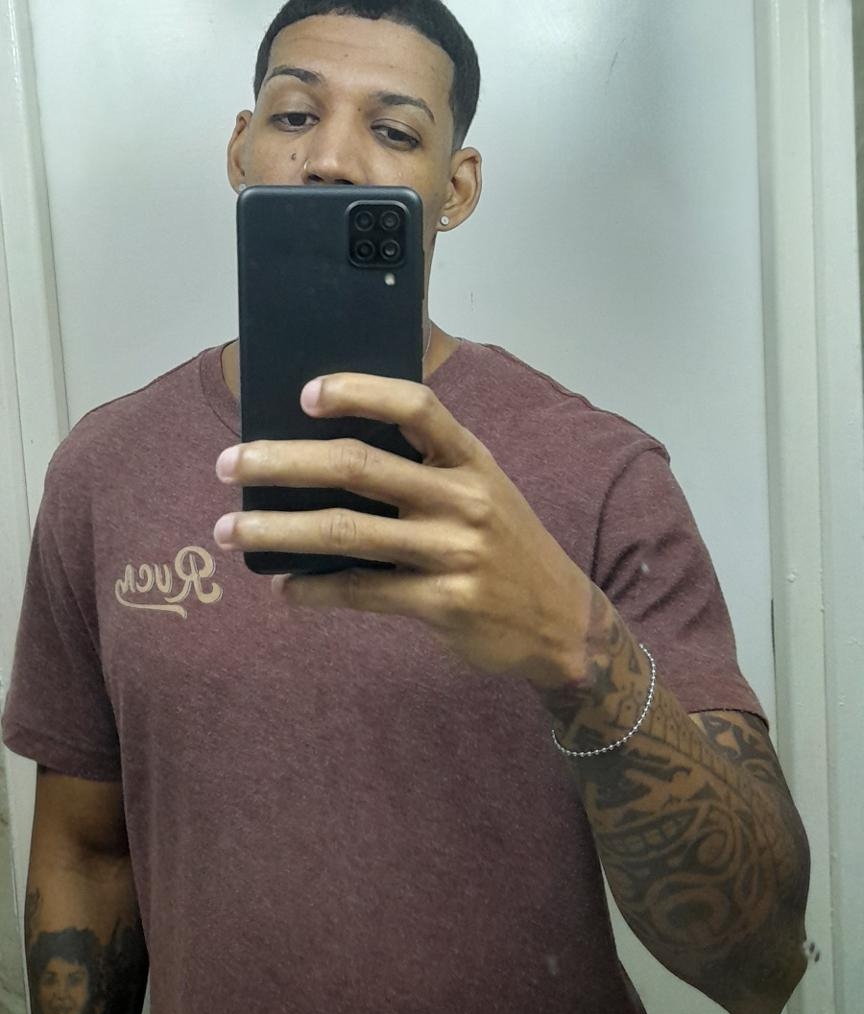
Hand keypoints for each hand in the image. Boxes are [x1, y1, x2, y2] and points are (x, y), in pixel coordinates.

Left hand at [215, 373, 591, 690]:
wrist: (561, 621)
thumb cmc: (503, 543)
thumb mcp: (482, 489)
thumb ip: (424, 469)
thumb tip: (323, 454)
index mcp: (471, 458)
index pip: (416, 406)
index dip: (358, 393)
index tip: (304, 394)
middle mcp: (463, 499)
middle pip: (358, 467)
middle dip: (283, 462)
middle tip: (229, 464)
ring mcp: (454, 553)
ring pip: (346, 532)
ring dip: (277, 529)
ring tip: (229, 530)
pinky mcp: (443, 603)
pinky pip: (361, 591)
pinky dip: (313, 590)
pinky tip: (282, 588)